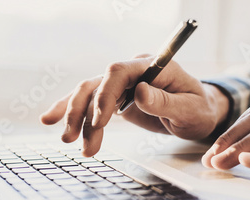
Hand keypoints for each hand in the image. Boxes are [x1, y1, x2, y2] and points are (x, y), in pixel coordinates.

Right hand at [40, 55, 228, 156]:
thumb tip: (141, 92)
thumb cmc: (198, 109)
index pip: (119, 71)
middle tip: (78, 140)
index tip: (100, 122)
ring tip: (69, 141)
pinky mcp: (116, 97)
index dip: (105, 95)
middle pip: (98, 83)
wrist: (198, 112)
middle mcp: (133, 71)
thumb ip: (164, 101)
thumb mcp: (188, 109)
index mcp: (151, 66)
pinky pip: (90, 101)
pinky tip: (51, 119)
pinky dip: (71, 110)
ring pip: (89, 94)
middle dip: (84, 112)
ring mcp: (123, 83)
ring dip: (76, 118)